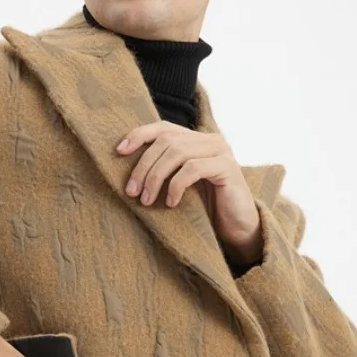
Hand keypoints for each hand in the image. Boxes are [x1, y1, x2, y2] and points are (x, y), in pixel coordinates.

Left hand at [118, 123, 262, 264]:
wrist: (237, 229)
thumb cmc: (204, 209)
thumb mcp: (178, 187)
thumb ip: (162, 171)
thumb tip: (126, 168)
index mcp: (196, 140)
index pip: (163, 127)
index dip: (139, 135)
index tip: (119, 151)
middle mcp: (209, 140)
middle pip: (166, 141)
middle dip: (144, 166)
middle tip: (131, 191)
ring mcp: (220, 151)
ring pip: (177, 152)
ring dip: (155, 177)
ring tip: (146, 200)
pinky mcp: (228, 167)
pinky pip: (193, 169)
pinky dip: (176, 185)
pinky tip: (171, 203)